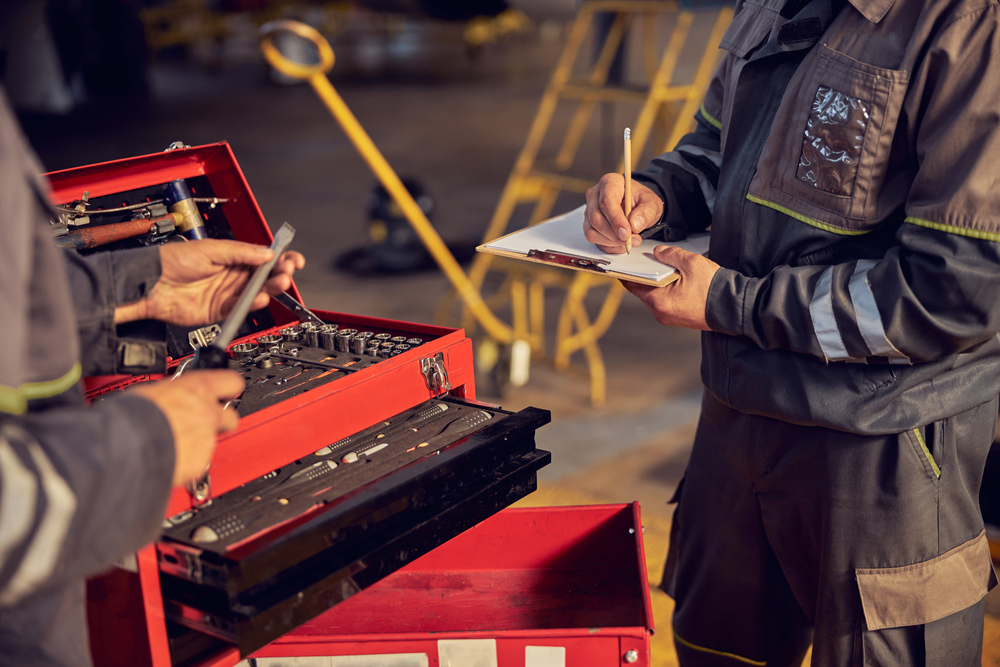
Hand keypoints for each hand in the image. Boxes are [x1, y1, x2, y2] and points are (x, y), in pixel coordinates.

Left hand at [116, 239, 305, 325]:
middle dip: (280, 274)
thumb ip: (241, 253)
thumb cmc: (172, 260)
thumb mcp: (212, 249)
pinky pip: (242, 309)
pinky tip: (260, 298)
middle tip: (287, 272)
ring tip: (278, 283)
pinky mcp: (220, 311)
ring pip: (257, 293)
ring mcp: (227, 293)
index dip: (280, 258)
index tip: (293, 259)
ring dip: (270, 289)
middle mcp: (232, 275)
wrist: (151, 284)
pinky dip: (253, 305)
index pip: (264, 258)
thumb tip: (267, 254)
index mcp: (233, 256)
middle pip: (264, 277)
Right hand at [130, 370, 243, 486]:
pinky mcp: (200, 461)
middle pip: (230, 416)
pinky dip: (187, 461)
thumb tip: (170, 397)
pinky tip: (169, 457)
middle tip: (200, 422)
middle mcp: (208, 412)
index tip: (226, 391)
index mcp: (198, 388)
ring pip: (211, 440)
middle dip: (219, 420)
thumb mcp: (154, 390)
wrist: (126, 445)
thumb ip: (173, 394)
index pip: (231, 381)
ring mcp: (207, 438)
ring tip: (173, 443)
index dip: (229, 388)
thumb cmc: (132, 415)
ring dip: (197, 442)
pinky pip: (199, 461)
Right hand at [584, 174, 663, 253]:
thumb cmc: (641, 201)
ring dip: (611, 241)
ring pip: (592, 230)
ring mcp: (589, 210)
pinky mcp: (588, 224)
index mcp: (610, 183)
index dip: (615, 219)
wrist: (637, 207)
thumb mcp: (652, 203)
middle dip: (614, 234)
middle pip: (596, 218)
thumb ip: (646, 212)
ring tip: (629, 240)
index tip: (626, 233)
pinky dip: (608, 245)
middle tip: (631, 240)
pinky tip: (621, 243)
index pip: (606, 202)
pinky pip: (593, 239)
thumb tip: (634, 225)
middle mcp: (595, 195)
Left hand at [621, 245, 720, 330]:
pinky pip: (668, 300)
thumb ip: (671, 254)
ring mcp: (671, 317)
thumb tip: (658, 252)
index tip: (621, 263)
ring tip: (662, 265)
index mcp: (659, 301)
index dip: (627, 272)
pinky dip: (668, 288)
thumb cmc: (714, 288)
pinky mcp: (680, 317)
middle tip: (644, 259)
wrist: (736, 308)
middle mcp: (661, 313)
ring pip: (657, 295)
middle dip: (645, 274)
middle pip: (644, 290)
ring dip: (658, 281)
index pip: (633, 285)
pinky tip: (675, 277)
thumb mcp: (691, 263)